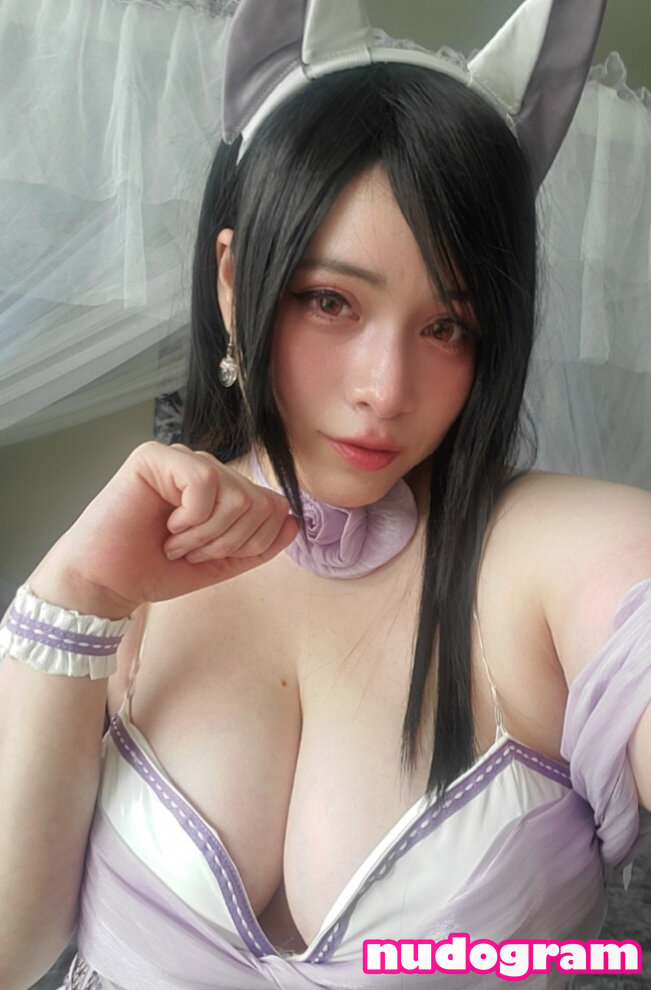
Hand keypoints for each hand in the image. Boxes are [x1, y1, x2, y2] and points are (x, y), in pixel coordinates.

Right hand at [30, 442, 298, 616]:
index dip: (251, 543)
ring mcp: (180, 458)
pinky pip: (205, 483)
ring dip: (205, 535)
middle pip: (260, 502)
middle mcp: (204, 467)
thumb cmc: (155, 570)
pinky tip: (165, 525)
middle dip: (226, 542)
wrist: (107, 584)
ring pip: (236, 495)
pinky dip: (190, 519)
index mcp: (222, 488)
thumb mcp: (221, 563)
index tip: (207, 556)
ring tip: (174, 541)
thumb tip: (294, 521)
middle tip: (187, 551)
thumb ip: (259, 544)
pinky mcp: (154, 456)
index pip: (273, 505)